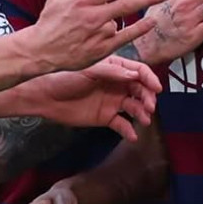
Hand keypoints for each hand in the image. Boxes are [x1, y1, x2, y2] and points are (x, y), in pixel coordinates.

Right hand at [33, 0, 165, 71]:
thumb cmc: (50, 19)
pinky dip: (139, 29)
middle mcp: (92, 16)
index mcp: (83, 0)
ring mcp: (98, 34)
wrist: (40, 50)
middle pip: (127, 4)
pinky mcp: (101, 49)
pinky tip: (150, 22)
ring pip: (124, 20)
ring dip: (138, 13)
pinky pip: (125, 37)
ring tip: (158, 4)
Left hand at [34, 56, 162, 139]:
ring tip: (144, 120)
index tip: (156, 89)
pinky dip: (128, 130)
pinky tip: (132, 135)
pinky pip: (122, 124)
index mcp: (115, 68)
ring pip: (134, 106)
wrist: (45, 97)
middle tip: (150, 107)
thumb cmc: (65, 77)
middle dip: (148, 97)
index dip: (149, 79)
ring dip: (142, 113)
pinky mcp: (106, 117)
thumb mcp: (89, 70)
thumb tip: (135, 75)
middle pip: (140, 90)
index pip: (139, 71)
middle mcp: (117, 84)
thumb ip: (112, 72)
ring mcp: (112, 101)